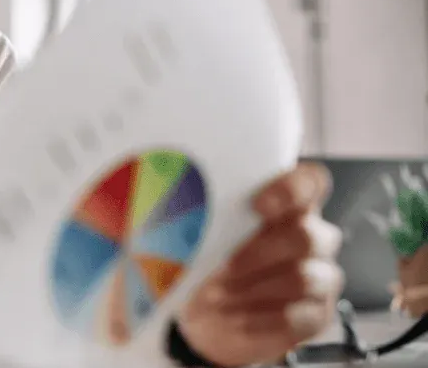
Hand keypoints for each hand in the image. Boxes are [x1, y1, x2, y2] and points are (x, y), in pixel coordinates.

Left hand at [176, 162, 343, 366]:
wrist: (209, 318)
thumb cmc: (206, 265)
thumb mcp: (198, 238)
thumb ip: (203, 220)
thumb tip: (180, 215)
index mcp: (287, 206)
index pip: (310, 182)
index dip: (291, 190)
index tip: (257, 205)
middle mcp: (312, 237)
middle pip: (307, 236)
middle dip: (260, 252)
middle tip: (222, 265)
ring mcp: (320, 277)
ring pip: (303, 277)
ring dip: (253, 287)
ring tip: (216, 294)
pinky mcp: (317, 314)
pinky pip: (298, 315)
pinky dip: (258, 317)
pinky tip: (231, 316)